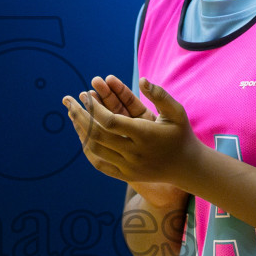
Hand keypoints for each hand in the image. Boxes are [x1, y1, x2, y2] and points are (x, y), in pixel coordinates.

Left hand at [62, 78, 203, 190]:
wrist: (187, 167)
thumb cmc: (181, 134)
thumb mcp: (176, 112)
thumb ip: (159, 95)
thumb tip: (142, 79)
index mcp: (146, 134)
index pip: (110, 121)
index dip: (94, 108)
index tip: (85, 95)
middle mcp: (135, 152)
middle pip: (97, 134)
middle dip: (80, 116)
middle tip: (69, 101)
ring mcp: (129, 166)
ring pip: (95, 150)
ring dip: (80, 131)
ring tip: (72, 115)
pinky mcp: (126, 175)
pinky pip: (100, 163)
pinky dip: (87, 149)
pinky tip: (81, 134)